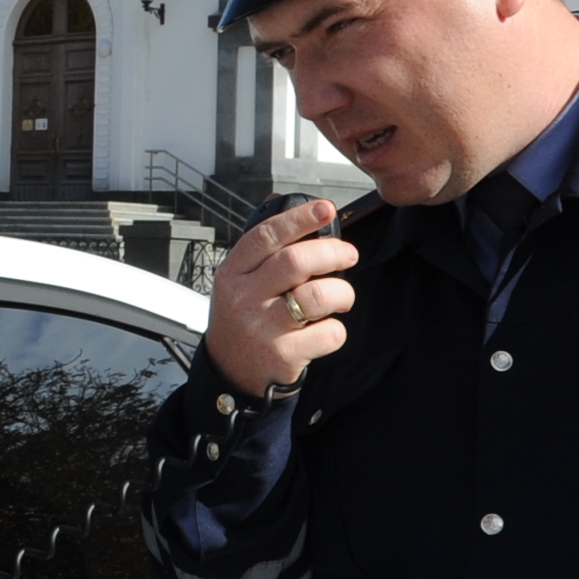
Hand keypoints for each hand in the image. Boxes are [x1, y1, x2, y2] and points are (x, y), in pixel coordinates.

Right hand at [205, 198, 358, 397]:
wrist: (230, 374)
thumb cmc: (241, 320)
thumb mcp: (237, 282)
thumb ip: (261, 250)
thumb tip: (284, 204)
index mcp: (233, 274)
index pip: (265, 237)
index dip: (299, 218)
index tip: (325, 208)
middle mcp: (244, 298)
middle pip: (296, 262)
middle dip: (333, 253)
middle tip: (348, 256)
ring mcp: (263, 328)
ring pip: (317, 296)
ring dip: (342, 292)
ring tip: (342, 297)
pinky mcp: (283, 355)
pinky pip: (329, 333)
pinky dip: (337, 330)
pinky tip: (326, 330)